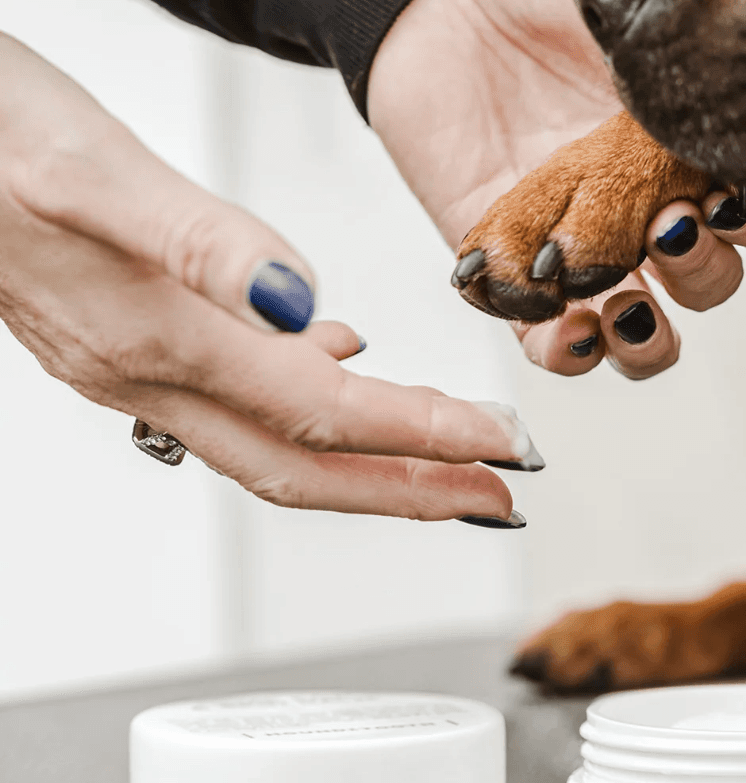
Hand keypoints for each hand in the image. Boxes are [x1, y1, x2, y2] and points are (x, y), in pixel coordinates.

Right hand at [0, 33, 537, 522]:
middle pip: (308, 468)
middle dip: (413, 491)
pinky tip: (339, 367)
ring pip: (279, 446)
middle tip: (497, 499)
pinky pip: (237, 403)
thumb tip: (299, 303)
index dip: (422, 438)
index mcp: (161, 340)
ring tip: (448, 458)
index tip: (500, 449)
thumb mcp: (96, 170)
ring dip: (372, 461)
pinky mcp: (128, 346)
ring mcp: (136, 373)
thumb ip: (202, 243)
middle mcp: (151, 378)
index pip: (325, 414)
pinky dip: (306, 403)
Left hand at [369, 0, 745, 379]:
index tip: (731, 193)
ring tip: (622, 299)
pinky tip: (568, 325)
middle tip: (666, 226)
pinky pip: (553, 345)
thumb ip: (700, 53)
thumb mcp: (638, 18)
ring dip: (647, 335)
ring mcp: (582, 252)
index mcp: (691, 154)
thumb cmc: (541, 4)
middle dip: (704, 271)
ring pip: (643, 333)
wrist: (438, 15)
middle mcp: (646, 211)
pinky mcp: (517, 277)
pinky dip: (567, 352)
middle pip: (712, 282)